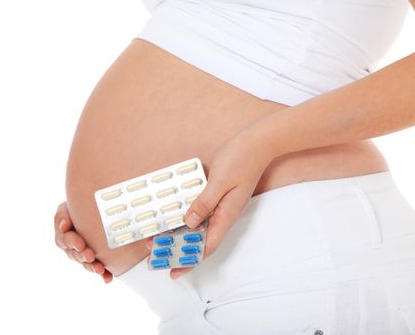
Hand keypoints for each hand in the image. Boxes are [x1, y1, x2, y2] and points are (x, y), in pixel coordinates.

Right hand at [54, 201, 112, 282]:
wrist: (94, 210)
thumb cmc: (78, 207)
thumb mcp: (67, 208)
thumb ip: (63, 216)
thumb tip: (64, 226)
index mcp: (63, 235)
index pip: (64, 240)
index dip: (72, 242)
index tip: (80, 244)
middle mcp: (72, 247)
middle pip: (75, 255)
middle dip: (83, 256)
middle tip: (90, 256)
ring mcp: (84, 254)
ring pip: (86, 263)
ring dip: (92, 267)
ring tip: (100, 269)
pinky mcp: (97, 259)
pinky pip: (100, 269)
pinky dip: (104, 274)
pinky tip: (108, 278)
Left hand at [172, 128, 275, 278]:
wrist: (258, 143)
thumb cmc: (241, 159)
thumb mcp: (220, 181)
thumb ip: (204, 203)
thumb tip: (189, 223)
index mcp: (226, 216)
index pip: (207, 247)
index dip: (190, 261)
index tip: (174, 271)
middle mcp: (224, 215)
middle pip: (200, 240)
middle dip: (179, 248)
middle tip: (156, 252)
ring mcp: (221, 206)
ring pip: (198, 227)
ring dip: (179, 232)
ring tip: (159, 235)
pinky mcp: (218, 196)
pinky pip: (200, 212)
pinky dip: (186, 217)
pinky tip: (173, 215)